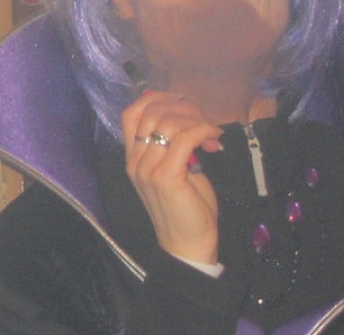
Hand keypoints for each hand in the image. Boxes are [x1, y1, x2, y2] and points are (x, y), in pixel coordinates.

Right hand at [120, 91, 224, 264]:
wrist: (187, 245)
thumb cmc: (185, 209)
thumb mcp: (175, 171)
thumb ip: (174, 147)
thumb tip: (186, 121)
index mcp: (132, 158)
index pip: (130, 114)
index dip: (152, 99)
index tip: (178, 100)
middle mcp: (135, 161)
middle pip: (150, 113)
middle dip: (180, 107)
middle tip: (202, 118)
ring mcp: (147, 169)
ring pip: (168, 123)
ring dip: (194, 120)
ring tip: (211, 131)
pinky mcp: (166, 177)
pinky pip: (184, 139)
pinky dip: (201, 131)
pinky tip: (213, 137)